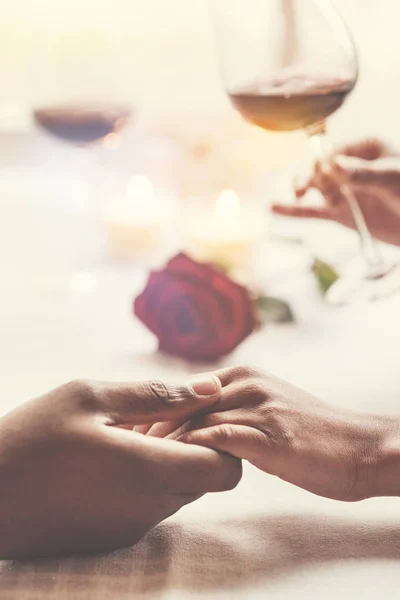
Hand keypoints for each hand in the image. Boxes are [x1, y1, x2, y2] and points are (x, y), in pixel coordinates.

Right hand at [0, 376, 240, 557]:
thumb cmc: (31, 439)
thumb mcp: (90, 398)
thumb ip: (157, 395)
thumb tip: (209, 387)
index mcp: (147, 472)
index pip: (226, 470)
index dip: (221, 439)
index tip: (193, 414)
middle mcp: (146, 509)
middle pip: (204, 481)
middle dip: (194, 446)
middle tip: (157, 418)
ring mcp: (128, 529)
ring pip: (177, 493)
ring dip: (167, 462)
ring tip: (127, 434)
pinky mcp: (110, 539)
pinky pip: (149, 507)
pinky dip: (145, 482)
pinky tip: (108, 459)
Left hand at [144, 366, 389, 502]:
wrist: (360, 446)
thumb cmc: (311, 434)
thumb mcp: (266, 409)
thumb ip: (232, 410)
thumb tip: (195, 425)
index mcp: (243, 375)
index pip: (184, 391)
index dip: (154, 411)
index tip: (130, 432)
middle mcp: (247, 383)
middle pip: (182, 402)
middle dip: (149, 424)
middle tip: (122, 446)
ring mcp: (258, 407)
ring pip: (196, 418)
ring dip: (164, 440)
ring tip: (138, 459)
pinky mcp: (270, 435)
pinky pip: (221, 437)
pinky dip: (195, 448)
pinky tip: (176, 464)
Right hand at [272, 138, 399, 246]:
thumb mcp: (394, 180)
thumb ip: (366, 173)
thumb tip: (336, 165)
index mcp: (365, 149)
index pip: (335, 151)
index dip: (326, 162)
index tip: (328, 175)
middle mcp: (348, 168)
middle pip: (319, 167)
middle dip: (308, 175)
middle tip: (302, 187)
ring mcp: (342, 191)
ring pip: (313, 187)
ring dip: (300, 189)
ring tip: (295, 195)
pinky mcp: (338, 214)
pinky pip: (312, 212)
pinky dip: (293, 211)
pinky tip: (273, 207)